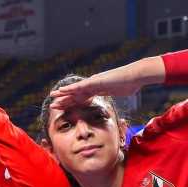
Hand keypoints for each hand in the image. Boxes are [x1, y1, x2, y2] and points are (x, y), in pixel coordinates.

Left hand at [49, 57, 163, 109]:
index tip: (65, 109)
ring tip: (52, 97)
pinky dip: (70, 89)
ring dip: (63, 94)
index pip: (83, 99)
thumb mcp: (119, 93)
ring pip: (75, 90)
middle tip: (53, 105)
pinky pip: (80, 86)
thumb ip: (114, 94)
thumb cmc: (130, 84)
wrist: (135, 76)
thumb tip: (116, 99)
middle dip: (65, 100)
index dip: (73, 104)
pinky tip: (62, 90)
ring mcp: (94, 82)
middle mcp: (94, 85)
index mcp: (98, 89)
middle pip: (76, 95)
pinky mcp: (95, 81)